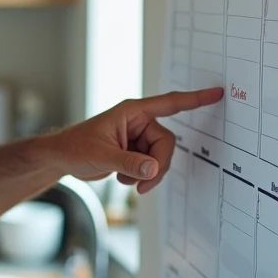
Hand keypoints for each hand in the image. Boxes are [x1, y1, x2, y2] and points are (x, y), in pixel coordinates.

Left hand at [49, 87, 223, 193]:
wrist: (62, 158)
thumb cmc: (75, 147)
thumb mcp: (102, 156)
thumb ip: (129, 163)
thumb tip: (153, 170)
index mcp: (132, 112)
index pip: (169, 103)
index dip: (195, 99)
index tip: (216, 93)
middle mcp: (138, 122)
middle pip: (166, 144)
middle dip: (157, 166)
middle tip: (142, 184)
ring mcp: (138, 137)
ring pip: (161, 158)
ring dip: (148, 174)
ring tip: (125, 180)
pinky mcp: (136, 151)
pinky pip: (153, 166)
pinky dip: (142, 177)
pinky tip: (123, 178)